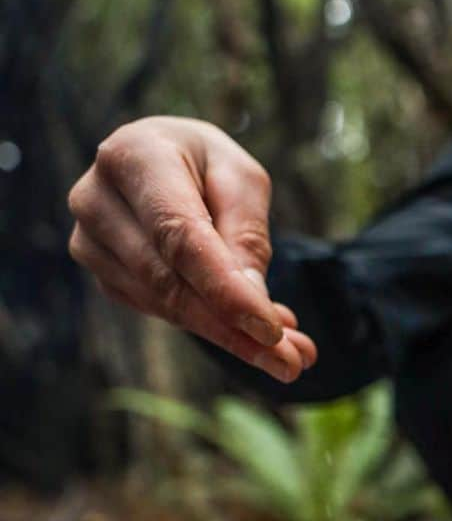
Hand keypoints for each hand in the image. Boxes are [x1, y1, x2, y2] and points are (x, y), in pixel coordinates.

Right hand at [68, 116, 315, 382]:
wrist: (162, 160)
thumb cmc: (208, 166)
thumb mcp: (242, 181)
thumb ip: (246, 236)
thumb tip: (253, 305)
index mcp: (135, 158)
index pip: (179, 236)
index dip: (224, 289)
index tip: (270, 331)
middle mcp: (97, 200)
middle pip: (169, 281)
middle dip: (234, 329)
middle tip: (292, 362)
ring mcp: (90, 242)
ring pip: (165, 306)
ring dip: (230, 337)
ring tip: (289, 355)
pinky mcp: (104, 275)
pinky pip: (160, 313)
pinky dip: (211, 328)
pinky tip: (252, 336)